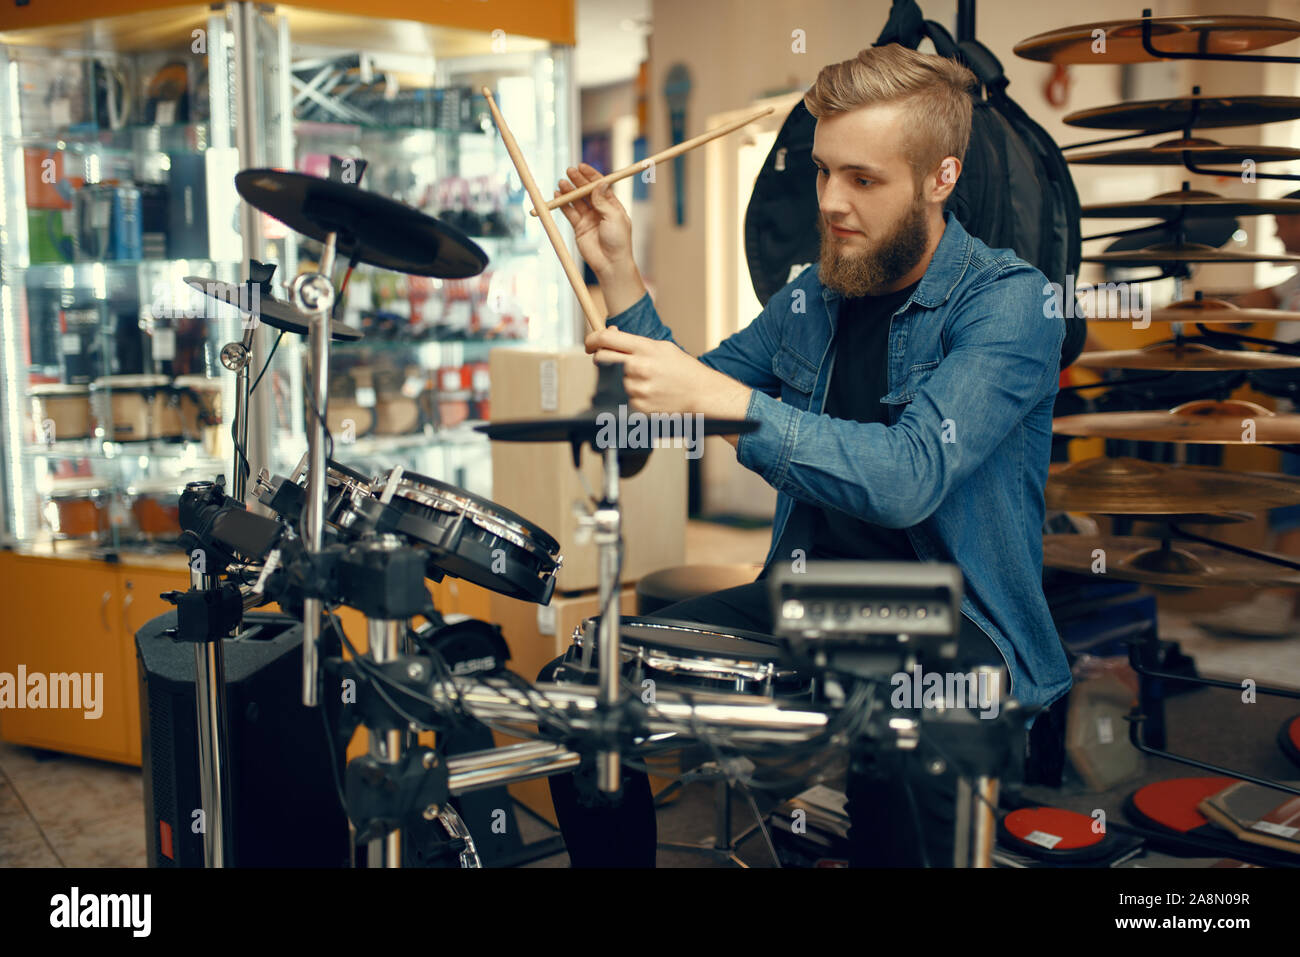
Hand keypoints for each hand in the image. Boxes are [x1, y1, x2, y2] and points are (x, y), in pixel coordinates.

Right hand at [554, 163, 633, 278]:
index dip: (591, 176)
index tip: (582, 167)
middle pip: (587, 191)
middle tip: (569, 171)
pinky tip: (557, 196)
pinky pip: (569, 213)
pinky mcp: (579, 228)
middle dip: (578, 181)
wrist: (610, 264)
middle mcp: (600, 210)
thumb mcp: (614, 217)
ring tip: (562, 183)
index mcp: (613, 206)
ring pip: (577, 201)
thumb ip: (603, 201)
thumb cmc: (618, 241)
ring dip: (569, 191)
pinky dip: (563, 204)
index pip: (600, 186)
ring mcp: (589, 218)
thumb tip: (598, 183)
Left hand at [585, 326, 751, 427]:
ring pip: (616, 379)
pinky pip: (626, 396)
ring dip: (626, 378)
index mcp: (645, 348)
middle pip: (602, 359)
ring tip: (649, 380)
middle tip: (609, 358)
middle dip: (601, 357)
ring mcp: (638, 388)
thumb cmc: (683, 369)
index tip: (589, 342)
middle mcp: (639, 367)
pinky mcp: (638, 405)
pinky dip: (635, 394)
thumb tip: (611, 334)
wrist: (701, 394)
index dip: (591, 339)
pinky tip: (652, 392)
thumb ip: (635, 342)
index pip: (606, 339)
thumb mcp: (662, 347)